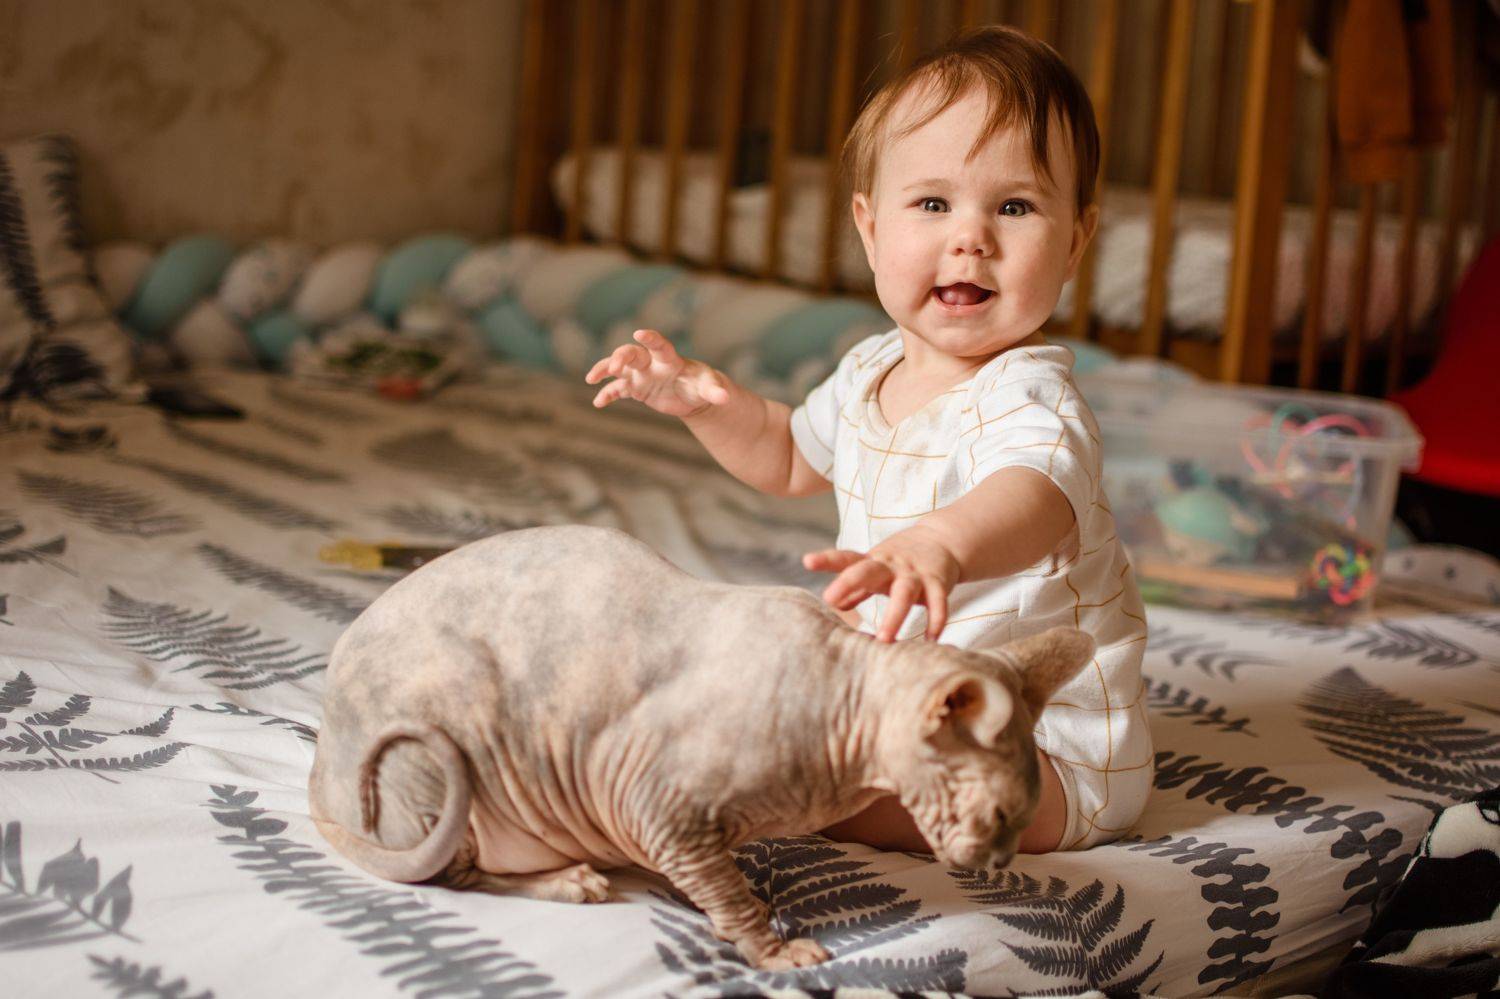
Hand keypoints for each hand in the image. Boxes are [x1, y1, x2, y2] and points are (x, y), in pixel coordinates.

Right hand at [584, 329, 729, 418]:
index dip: (650, 339)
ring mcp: (642, 375)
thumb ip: (715, 391)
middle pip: (632, 354)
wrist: (694, 395)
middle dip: (621, 358)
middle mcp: (652, 363)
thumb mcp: (710, 387)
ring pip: (619, 369)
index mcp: (670, 359)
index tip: (639, 334)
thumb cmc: (702, 385)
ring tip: (591, 379)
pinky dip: (608, 394)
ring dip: (605, 370)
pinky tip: (598, 402)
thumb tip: (725, 398)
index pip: (659, 345)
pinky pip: (618, 390)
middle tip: (614, 367)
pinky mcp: (637, 388)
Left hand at [803, 530, 960, 641]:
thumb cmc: (901, 560)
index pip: (846, 559)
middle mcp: (891, 565)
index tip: (807, 561)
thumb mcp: (877, 568)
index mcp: (873, 562)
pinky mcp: (938, 582)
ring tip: (883, 640)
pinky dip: (936, 621)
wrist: (943, 540)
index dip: (826, 560)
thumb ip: (857, 588)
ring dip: (894, 616)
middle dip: (849, 582)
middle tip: (829, 598)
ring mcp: (915, 573)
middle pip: (867, 571)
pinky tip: (931, 640)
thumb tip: (835, 604)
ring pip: (904, 593)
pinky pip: (938, 602)